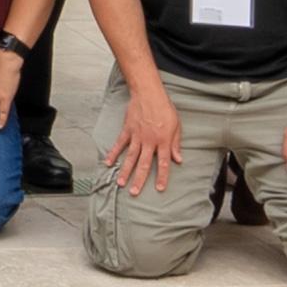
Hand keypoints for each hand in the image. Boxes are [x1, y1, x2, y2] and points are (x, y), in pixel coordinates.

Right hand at [108, 81, 182, 195]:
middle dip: (139, 179)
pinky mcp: (127, 130)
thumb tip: (178, 159)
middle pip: (144, 164)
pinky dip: (113, 153)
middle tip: (134, 193)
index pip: (163, 163)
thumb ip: (176, 144)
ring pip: (130, 157)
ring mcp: (136, 136)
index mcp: (163, 141)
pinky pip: (119, 144)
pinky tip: (108, 163)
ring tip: (121, 183)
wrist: (148, 93)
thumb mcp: (176, 126)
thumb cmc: (164, 109)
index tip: (159, 189)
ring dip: (125, 171)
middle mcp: (149, 141)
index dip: (161, 177)